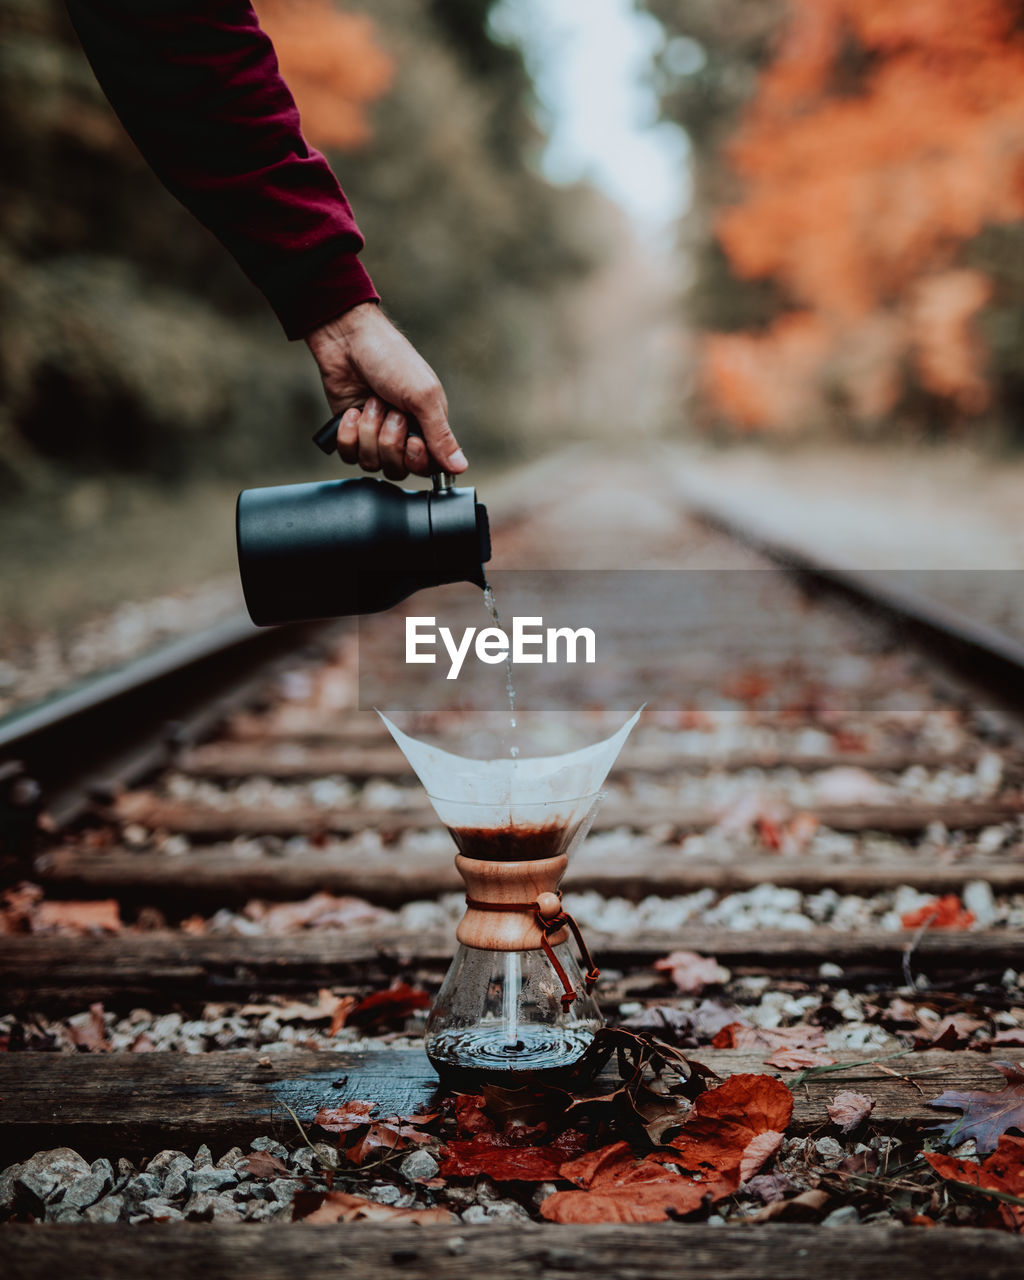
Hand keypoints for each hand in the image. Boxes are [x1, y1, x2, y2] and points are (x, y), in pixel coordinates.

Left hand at [305, 302, 466, 479]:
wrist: (348, 341)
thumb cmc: (391, 359)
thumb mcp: (423, 396)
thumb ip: (441, 435)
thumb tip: (460, 467)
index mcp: (428, 426)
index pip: (428, 467)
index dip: (417, 460)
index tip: (412, 441)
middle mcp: (403, 435)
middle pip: (398, 469)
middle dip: (389, 441)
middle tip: (390, 411)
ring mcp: (375, 435)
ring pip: (371, 463)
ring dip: (368, 431)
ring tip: (371, 402)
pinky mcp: (351, 433)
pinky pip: (349, 455)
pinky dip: (348, 433)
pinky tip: (352, 411)